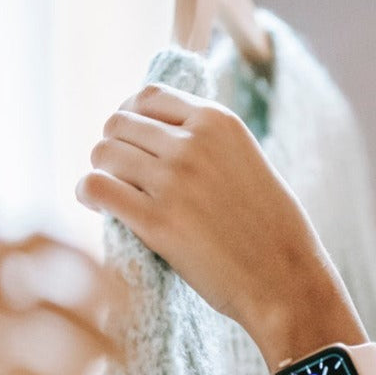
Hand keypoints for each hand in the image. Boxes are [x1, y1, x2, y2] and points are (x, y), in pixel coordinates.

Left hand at [76, 83, 357, 358]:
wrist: (285, 278)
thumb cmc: (270, 228)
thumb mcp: (247, 161)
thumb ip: (207, 141)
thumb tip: (154, 133)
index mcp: (219, 122)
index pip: (149, 96)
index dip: (132, 116)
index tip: (132, 140)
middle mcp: (194, 143)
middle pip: (118, 123)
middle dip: (114, 147)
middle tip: (122, 174)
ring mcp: (174, 180)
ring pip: (102, 153)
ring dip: (102, 172)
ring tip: (114, 193)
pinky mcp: (156, 221)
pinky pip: (96, 188)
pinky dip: (90, 194)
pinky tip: (100, 207)